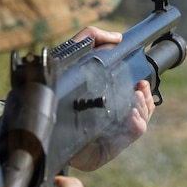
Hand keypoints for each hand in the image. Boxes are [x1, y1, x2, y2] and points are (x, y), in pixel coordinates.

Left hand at [65, 27, 156, 171]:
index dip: (144, 90)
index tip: (142, 80)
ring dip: (144, 108)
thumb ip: (91, 39)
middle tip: (140, 87)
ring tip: (136, 97)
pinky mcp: (108, 149)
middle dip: (146, 98)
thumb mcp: (73, 57)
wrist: (39, 119)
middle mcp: (111, 120)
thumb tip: (117, 37)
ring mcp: (111, 136)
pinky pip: (132, 135)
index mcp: (108, 102)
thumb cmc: (55, 90)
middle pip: (143, 111)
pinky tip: (131, 113)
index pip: (136, 98)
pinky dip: (138, 122)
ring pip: (142, 122)